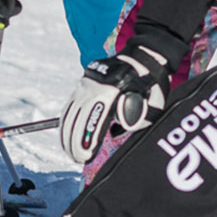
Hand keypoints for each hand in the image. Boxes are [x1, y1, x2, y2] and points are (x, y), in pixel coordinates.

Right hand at [59, 42, 175, 164]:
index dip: (87, 138)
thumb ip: (134, 119)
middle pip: (78, 116)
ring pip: (71, 111)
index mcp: (111, 91)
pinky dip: (67, 120)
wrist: (143, 59)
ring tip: (69, 150)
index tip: (84, 154)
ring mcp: (86, 83)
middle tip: (76, 158)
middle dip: (74, 140)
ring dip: (67, 132)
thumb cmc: (151, 87)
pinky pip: (71, 105)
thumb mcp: (151, 105)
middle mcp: (94, 86)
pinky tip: (66, 134)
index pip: (94, 119)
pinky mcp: (83, 84)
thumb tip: (113, 130)